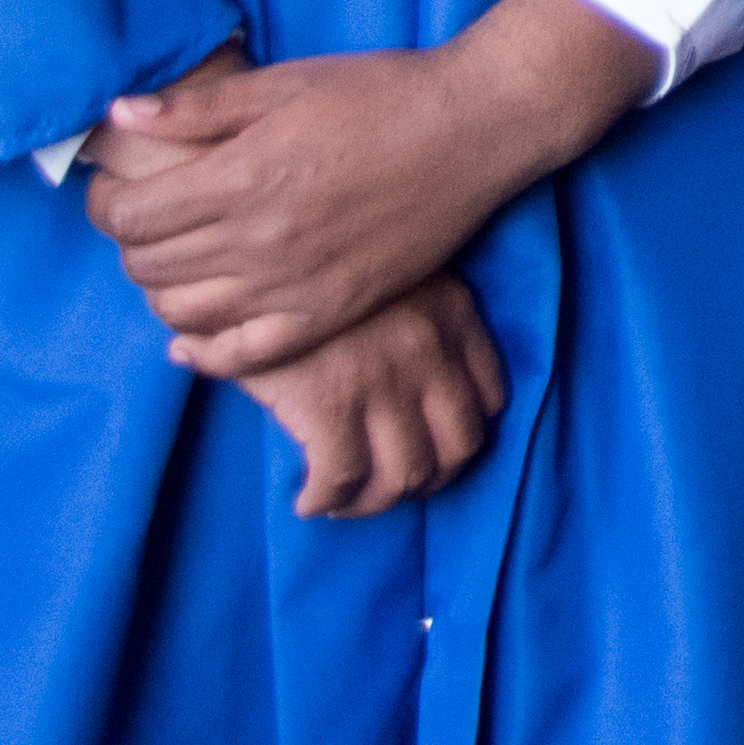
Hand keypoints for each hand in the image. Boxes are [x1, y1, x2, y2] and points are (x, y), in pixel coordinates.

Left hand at [83, 0, 654, 375]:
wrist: (477, 127)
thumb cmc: (382, 92)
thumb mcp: (285, 82)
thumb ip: (198, 107)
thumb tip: (118, 116)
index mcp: (241, 176)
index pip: (130, 215)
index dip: (105, 203)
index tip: (113, 189)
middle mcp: (259, 239)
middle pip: (148, 265)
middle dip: (129, 242)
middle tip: (143, 219)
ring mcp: (296, 283)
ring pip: (184, 312)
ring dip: (160, 291)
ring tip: (172, 262)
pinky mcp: (331, 309)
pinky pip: (246, 354)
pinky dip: (204, 354)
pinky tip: (189, 341)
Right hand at [231, 272, 505, 518]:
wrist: (255, 242)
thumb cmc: (310, 258)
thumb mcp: (385, 270)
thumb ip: (410, 317)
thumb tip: (410, 383)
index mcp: (452, 313)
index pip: (489, 397)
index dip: (459, 437)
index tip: (427, 449)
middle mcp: (430, 349)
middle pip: (458, 447)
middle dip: (426, 481)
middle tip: (386, 487)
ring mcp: (383, 379)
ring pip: (405, 474)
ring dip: (374, 502)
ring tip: (342, 501)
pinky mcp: (329, 403)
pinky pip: (342, 477)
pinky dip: (326, 500)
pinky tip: (308, 500)